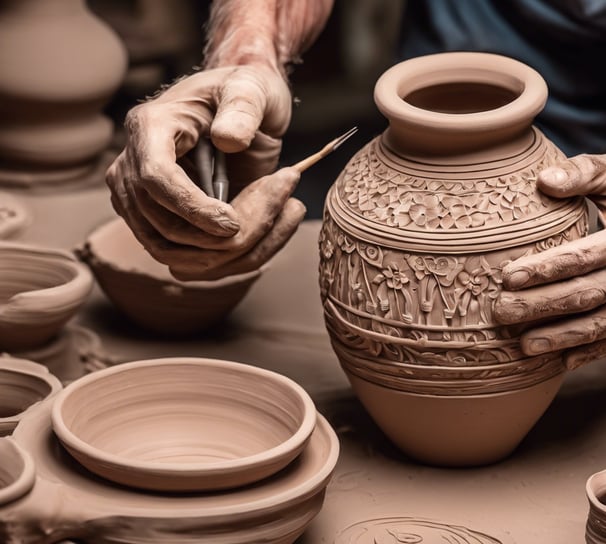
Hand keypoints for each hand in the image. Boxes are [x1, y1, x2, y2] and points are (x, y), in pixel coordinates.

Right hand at [106, 64, 304, 279]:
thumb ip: (243, 107)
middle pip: (158, 223)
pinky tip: (252, 238)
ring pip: (165, 248)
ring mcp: (135, 196)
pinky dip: (215, 258)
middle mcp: (131, 165)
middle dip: (210, 238)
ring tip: (267, 227)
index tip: (233, 223)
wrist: (238, 113)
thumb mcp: (252, 89)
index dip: (192, 207)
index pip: (155, 178)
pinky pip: (176, 255)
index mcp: (150, 127)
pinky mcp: (150, 220)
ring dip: (217, 254)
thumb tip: (228, 139)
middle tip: (265, 224)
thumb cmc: (244, 96)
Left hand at [494, 154, 605, 369]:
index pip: (583, 256)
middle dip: (542, 305)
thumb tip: (545, 181)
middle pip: (587, 293)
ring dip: (563, 337)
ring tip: (524, 346)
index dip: (546, 268)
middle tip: (500, 312)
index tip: (507, 277)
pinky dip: (590, 352)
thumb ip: (587, 174)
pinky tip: (560, 363)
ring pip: (603, 324)